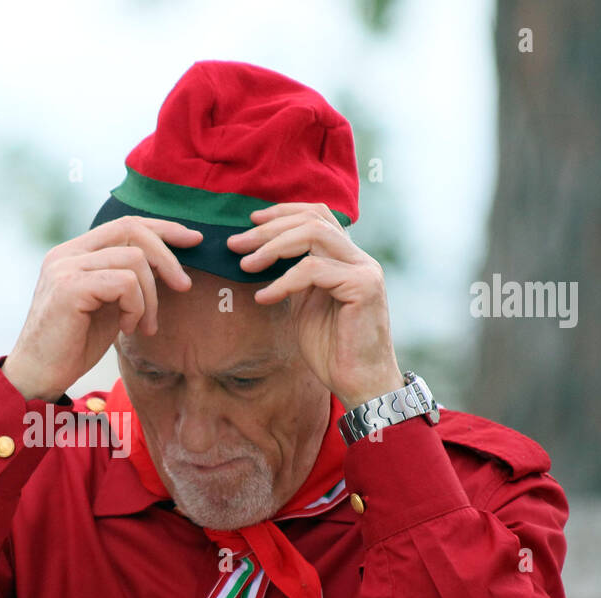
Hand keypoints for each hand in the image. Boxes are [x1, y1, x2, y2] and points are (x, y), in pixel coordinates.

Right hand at [3, 216, 202, 401]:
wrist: (39, 376)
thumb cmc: (73, 346)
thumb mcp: (108, 305)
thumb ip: (127, 281)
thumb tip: (169, 266)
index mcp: (73, 253)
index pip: (124, 224)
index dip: (162, 229)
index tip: (192, 241)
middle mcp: (66, 253)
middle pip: (131, 230)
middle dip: (167, 257)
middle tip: (184, 286)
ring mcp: (65, 267)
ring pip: (134, 260)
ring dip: (150, 297)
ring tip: (143, 326)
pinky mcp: (69, 288)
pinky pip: (125, 284)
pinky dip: (136, 307)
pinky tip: (127, 329)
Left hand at [226, 202, 403, 407]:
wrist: (359, 383)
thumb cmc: (332, 350)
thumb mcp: (304, 306)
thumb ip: (293, 279)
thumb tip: (259, 258)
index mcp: (346, 260)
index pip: (318, 215)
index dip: (283, 212)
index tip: (251, 221)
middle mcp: (359, 259)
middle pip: (313, 219)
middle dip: (269, 229)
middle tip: (236, 244)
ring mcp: (364, 270)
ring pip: (315, 234)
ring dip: (273, 246)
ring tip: (245, 265)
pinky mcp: (363, 287)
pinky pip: (314, 270)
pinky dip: (283, 281)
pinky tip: (263, 297)